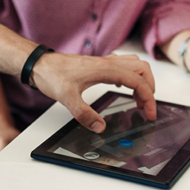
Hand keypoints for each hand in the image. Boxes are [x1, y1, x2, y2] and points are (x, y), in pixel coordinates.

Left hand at [31, 53, 156, 132]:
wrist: (40, 64)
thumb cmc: (52, 75)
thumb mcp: (67, 98)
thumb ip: (84, 114)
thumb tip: (99, 127)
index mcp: (106, 69)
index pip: (138, 81)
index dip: (148, 98)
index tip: (150, 113)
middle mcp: (108, 63)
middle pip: (142, 69)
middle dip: (149, 88)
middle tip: (146, 106)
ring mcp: (104, 61)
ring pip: (134, 64)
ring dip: (141, 80)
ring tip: (138, 99)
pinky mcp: (98, 63)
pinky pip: (123, 65)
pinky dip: (130, 75)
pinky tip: (123, 87)